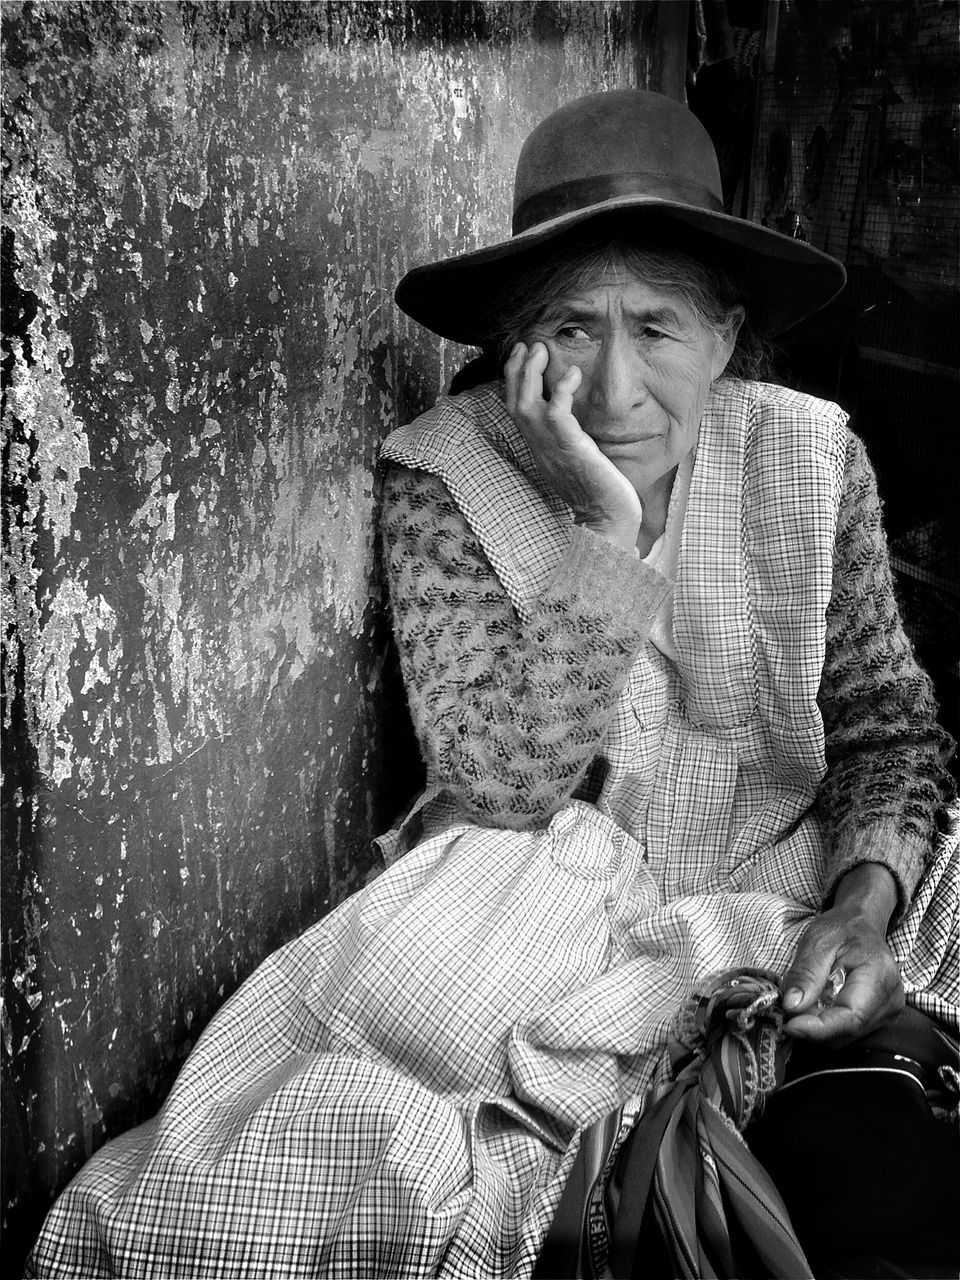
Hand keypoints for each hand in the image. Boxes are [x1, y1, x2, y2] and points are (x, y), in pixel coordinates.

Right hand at [504, 341, 642, 550]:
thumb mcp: (577, 462)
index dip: (515, 382)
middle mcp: (539, 447)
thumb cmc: (598, 495)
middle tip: (526, 344)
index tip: (522, 358)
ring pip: (526, 404)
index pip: (516, 411)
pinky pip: (557, 413)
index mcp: (539, 450)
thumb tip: (577, 424)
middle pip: (514, 403)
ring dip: (530, 373)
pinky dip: (562, 390)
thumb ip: (570, 442)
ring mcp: (552, 448)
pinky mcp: (570, 448)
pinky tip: (573, 373)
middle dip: (517, 370)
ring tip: (540, 348)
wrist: (606, 521)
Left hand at [782, 863, 903, 1044]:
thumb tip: (792, 1006)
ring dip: (818, 1027)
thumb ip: (806, 973)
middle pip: (846, 1032)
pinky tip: (816, 1005)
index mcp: (880, 977)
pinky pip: (846, 1034)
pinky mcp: (877, 1020)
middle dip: (813, 1026)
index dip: (819, 1028)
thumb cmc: (841, 929)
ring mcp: (887, 1014)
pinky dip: (825, 1025)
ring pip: (845, 1038)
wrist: (861, 926)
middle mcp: (890, 1002)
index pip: (851, 1017)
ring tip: (804, 999)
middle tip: (789, 1007)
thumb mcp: (817, 941)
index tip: (789, 1025)